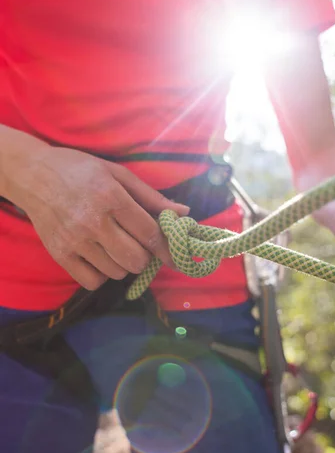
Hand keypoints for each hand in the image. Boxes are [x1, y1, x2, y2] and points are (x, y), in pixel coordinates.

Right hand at [6, 145, 188, 289]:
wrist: (33, 174)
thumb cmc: (80, 171)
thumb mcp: (118, 174)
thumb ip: (151, 197)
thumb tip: (184, 213)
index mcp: (111, 197)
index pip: (149, 234)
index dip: (167, 248)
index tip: (176, 257)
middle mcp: (93, 221)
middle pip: (136, 260)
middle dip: (144, 256)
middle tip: (139, 245)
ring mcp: (74, 240)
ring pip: (117, 272)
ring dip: (123, 264)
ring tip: (115, 246)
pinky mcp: (60, 254)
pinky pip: (93, 281)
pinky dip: (102, 274)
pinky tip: (100, 257)